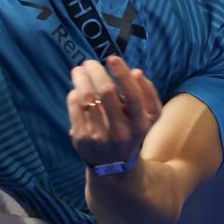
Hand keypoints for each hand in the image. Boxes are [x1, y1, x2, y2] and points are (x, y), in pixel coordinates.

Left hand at [67, 55, 160, 170]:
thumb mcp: (148, 117)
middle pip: (106, 92)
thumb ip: (148, 94)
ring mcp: (99, 136)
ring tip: (78, 71)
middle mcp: (120, 132)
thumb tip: (136, 72)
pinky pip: (75, 107)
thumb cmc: (132, 131)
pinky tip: (76, 89)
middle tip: (89, 62)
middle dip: (95, 71)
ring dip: (80, 78)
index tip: (112, 58)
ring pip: (86, 97)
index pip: (132, 94)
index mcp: (139, 124)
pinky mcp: (81, 139)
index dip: (121, 73)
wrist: (114, 166)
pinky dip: (74, 93)